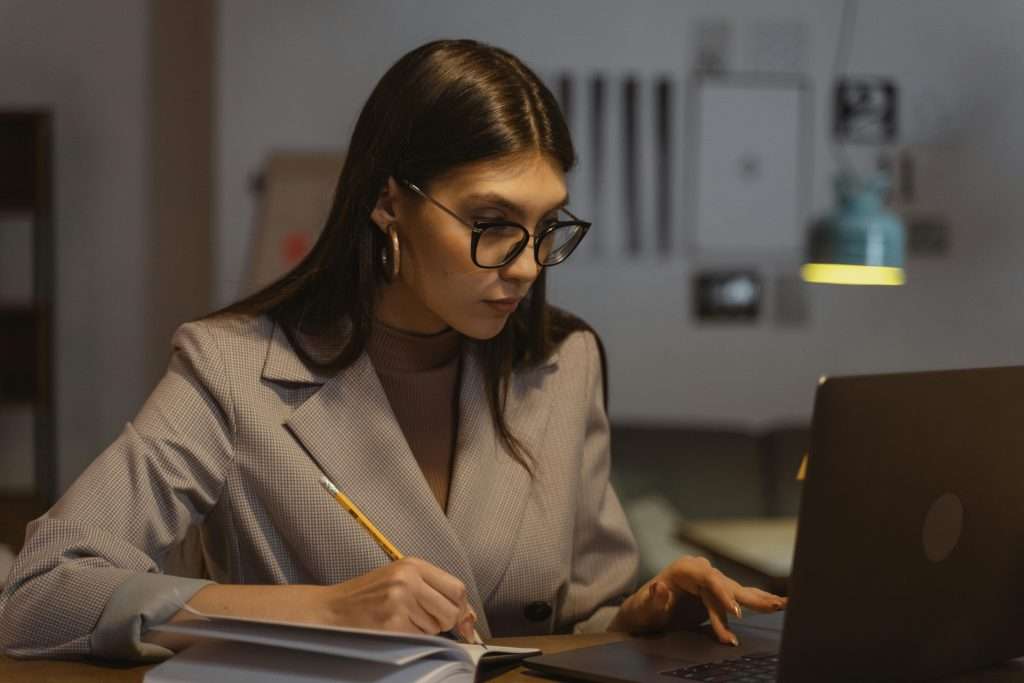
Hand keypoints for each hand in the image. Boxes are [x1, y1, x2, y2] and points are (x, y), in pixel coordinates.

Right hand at [315, 557, 477, 640]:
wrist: (332, 609)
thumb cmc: (367, 596)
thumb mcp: (400, 580)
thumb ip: (433, 590)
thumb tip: (468, 618)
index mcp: (413, 565)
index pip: (457, 588)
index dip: (461, 607)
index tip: (460, 620)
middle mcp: (408, 580)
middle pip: (451, 610)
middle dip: (444, 622)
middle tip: (423, 620)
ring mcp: (400, 602)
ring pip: (435, 627)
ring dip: (424, 630)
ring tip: (401, 620)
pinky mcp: (392, 624)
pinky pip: (419, 638)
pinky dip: (411, 638)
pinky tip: (393, 629)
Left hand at [609, 555, 785, 645]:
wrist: (643, 613)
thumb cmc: (643, 611)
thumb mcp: (644, 609)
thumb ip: (653, 600)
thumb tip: (660, 588)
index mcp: (683, 569)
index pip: (708, 579)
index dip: (723, 595)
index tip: (736, 613)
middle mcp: (699, 570)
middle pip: (727, 584)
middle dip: (749, 598)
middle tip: (772, 607)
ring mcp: (709, 580)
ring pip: (736, 591)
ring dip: (759, 601)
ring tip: (783, 605)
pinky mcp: (716, 593)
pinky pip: (737, 597)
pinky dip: (755, 602)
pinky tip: (776, 604)